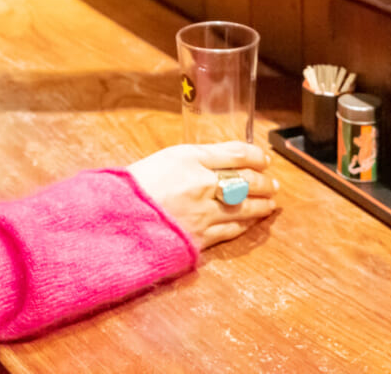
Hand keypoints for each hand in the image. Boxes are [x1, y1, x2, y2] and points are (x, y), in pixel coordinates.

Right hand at [127, 142, 277, 249]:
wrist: (117, 217)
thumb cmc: (137, 184)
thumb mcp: (168, 157)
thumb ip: (199, 157)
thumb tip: (227, 159)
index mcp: (191, 159)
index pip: (236, 154)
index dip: (256, 156)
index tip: (265, 159)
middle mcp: (201, 184)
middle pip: (246, 181)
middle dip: (264, 182)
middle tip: (273, 183)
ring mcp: (203, 213)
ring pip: (244, 207)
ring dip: (261, 205)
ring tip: (269, 203)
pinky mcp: (200, 237)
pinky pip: (231, 230)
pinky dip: (245, 225)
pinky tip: (251, 222)